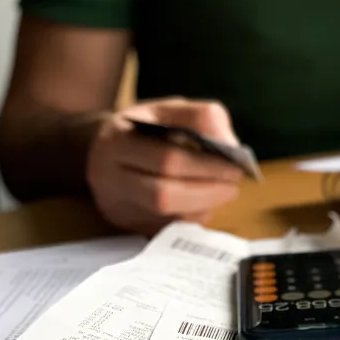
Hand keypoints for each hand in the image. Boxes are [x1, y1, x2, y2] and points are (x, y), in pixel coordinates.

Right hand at [86, 97, 244, 234]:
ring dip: (203, 206)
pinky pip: (168, 230)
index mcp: (117, 141)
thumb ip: (202, 118)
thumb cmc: (145, 128)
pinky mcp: (127, 226)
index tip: (236, 166)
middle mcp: (108, 178)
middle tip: (234, 185)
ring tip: (223, 192)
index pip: (167, 159)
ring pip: (166, 218)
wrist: (103, 152)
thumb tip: (231, 145)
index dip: (207, 166)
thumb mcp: (170, 109)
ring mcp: (115, 207)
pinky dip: (193, 218)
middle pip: (164, 194)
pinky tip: (203, 203)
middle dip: (208, 191)